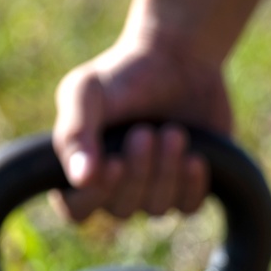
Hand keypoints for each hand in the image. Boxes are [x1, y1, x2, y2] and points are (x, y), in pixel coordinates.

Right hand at [50, 0, 262, 221]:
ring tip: (173, 132)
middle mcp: (115, 188)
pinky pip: (188, 207)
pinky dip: (191, 184)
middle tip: (146, 132)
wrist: (178, 60)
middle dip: (138, 171)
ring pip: (156, 209)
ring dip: (167, 172)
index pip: (76, 210)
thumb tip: (81, 179)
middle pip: (121, 210)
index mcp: (81, 168)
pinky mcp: (187, 189)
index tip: (112, 163)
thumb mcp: (86, 92)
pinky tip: (195, 157)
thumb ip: (75, 133)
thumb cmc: (122, 75)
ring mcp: (152, 192)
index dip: (93, 197)